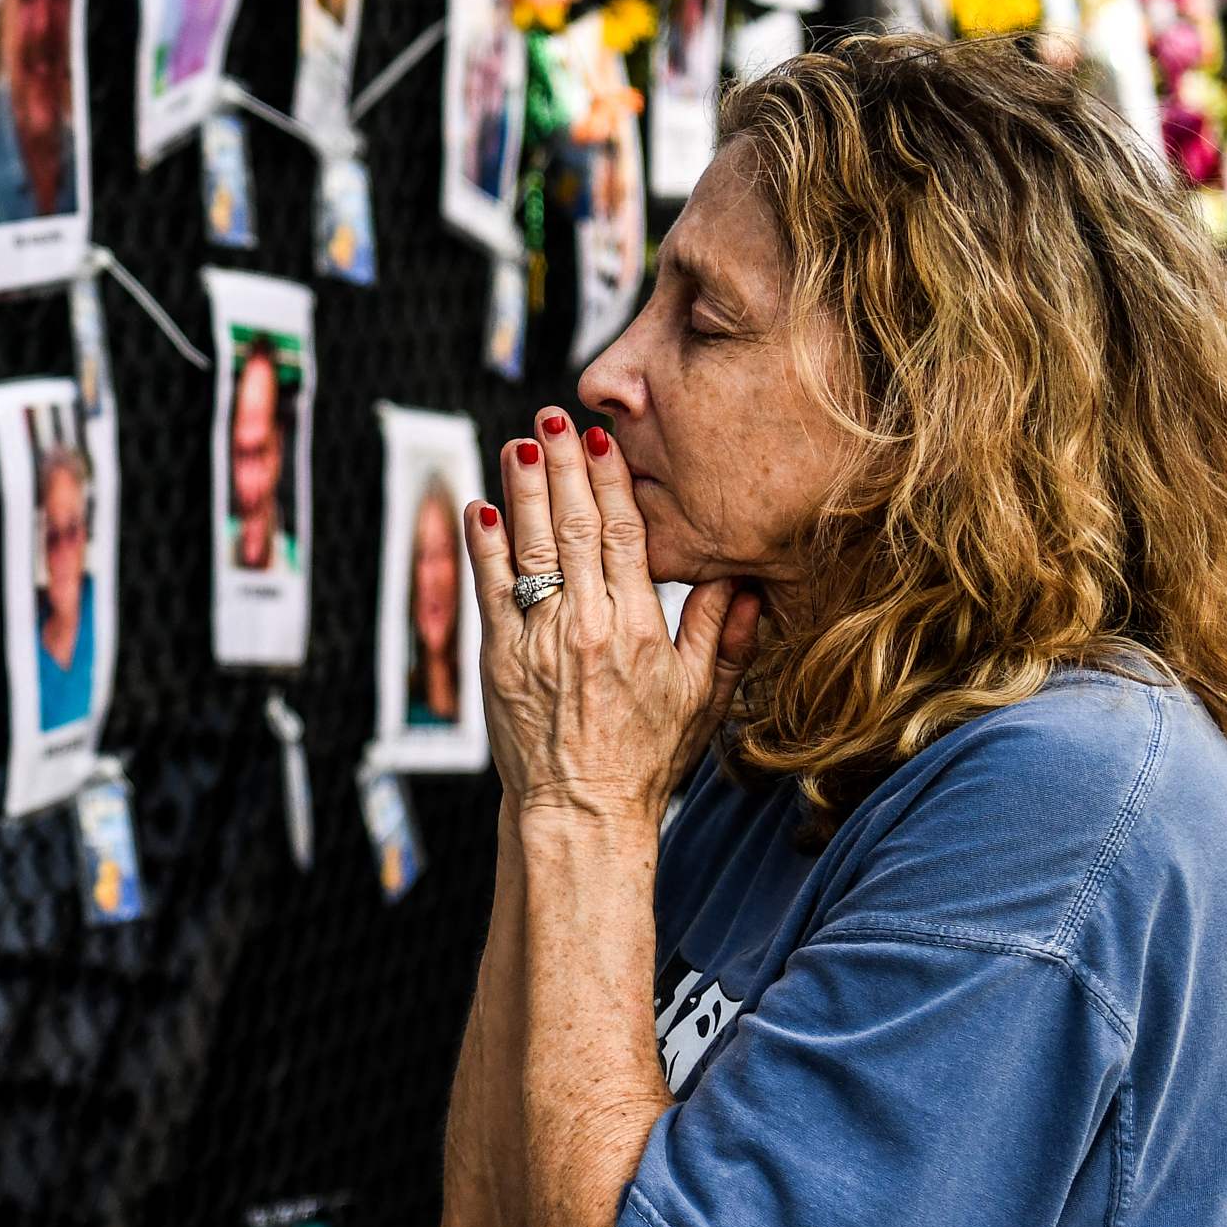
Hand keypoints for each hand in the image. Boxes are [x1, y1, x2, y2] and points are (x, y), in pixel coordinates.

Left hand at [466, 413, 760, 832]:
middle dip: (563, 467)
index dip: (613, 483)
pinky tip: (480, 507)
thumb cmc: (646, 755)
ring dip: (521, 491)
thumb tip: (746, 579)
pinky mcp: (499, 658)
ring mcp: (539, 640)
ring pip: (529, 548)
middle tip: (553, 417)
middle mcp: (587, 625)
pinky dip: (484, 546)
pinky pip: (489, 590)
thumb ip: (724, 633)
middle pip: (575, 527)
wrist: (580, 809)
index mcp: (639, 627)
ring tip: (519, 443)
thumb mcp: (703, 697)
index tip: (604, 442)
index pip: (627, 536)